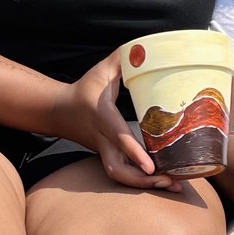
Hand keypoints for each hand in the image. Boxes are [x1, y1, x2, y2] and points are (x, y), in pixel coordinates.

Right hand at [54, 52, 178, 190]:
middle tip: (170, 183)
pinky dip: (142, 182)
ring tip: (174, 187)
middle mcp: (102, 139)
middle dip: (142, 182)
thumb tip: (147, 47)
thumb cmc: (83, 89)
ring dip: (144, 187)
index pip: (119, 137)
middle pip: (118, 170)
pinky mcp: (107, 156)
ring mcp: (103, 151)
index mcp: (103, 117)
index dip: (135, 153)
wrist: (59, 112)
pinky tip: (167, 183)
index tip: (152, 167)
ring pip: (119, 177)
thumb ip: (124, 59)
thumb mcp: (101, 70)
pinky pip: (123, 174)